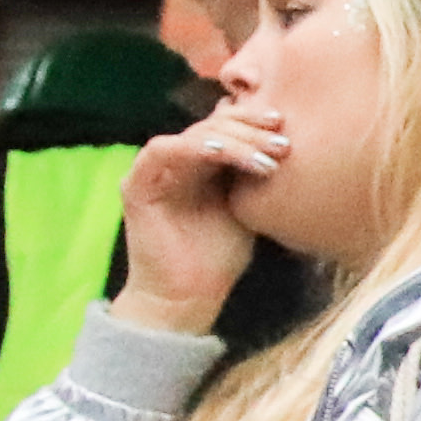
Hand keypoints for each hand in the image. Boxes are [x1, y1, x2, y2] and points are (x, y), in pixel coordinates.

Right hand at [117, 106, 276, 329]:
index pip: (225, 126)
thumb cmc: (218, 258)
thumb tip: (278, 140)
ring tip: (265, 159)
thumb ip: (254, 173)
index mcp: (202, 164)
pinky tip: (221, 153)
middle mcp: (177, 162)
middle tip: (281, 143)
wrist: (187, 299)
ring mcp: (155, 172)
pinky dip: (192, 147)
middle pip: (211, 125)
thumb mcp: (247, 208)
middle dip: (249, 130)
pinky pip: (161, 152)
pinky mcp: (137, 185)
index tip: (283, 128)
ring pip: (193, 135)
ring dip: (231, 142)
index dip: (253, 122)